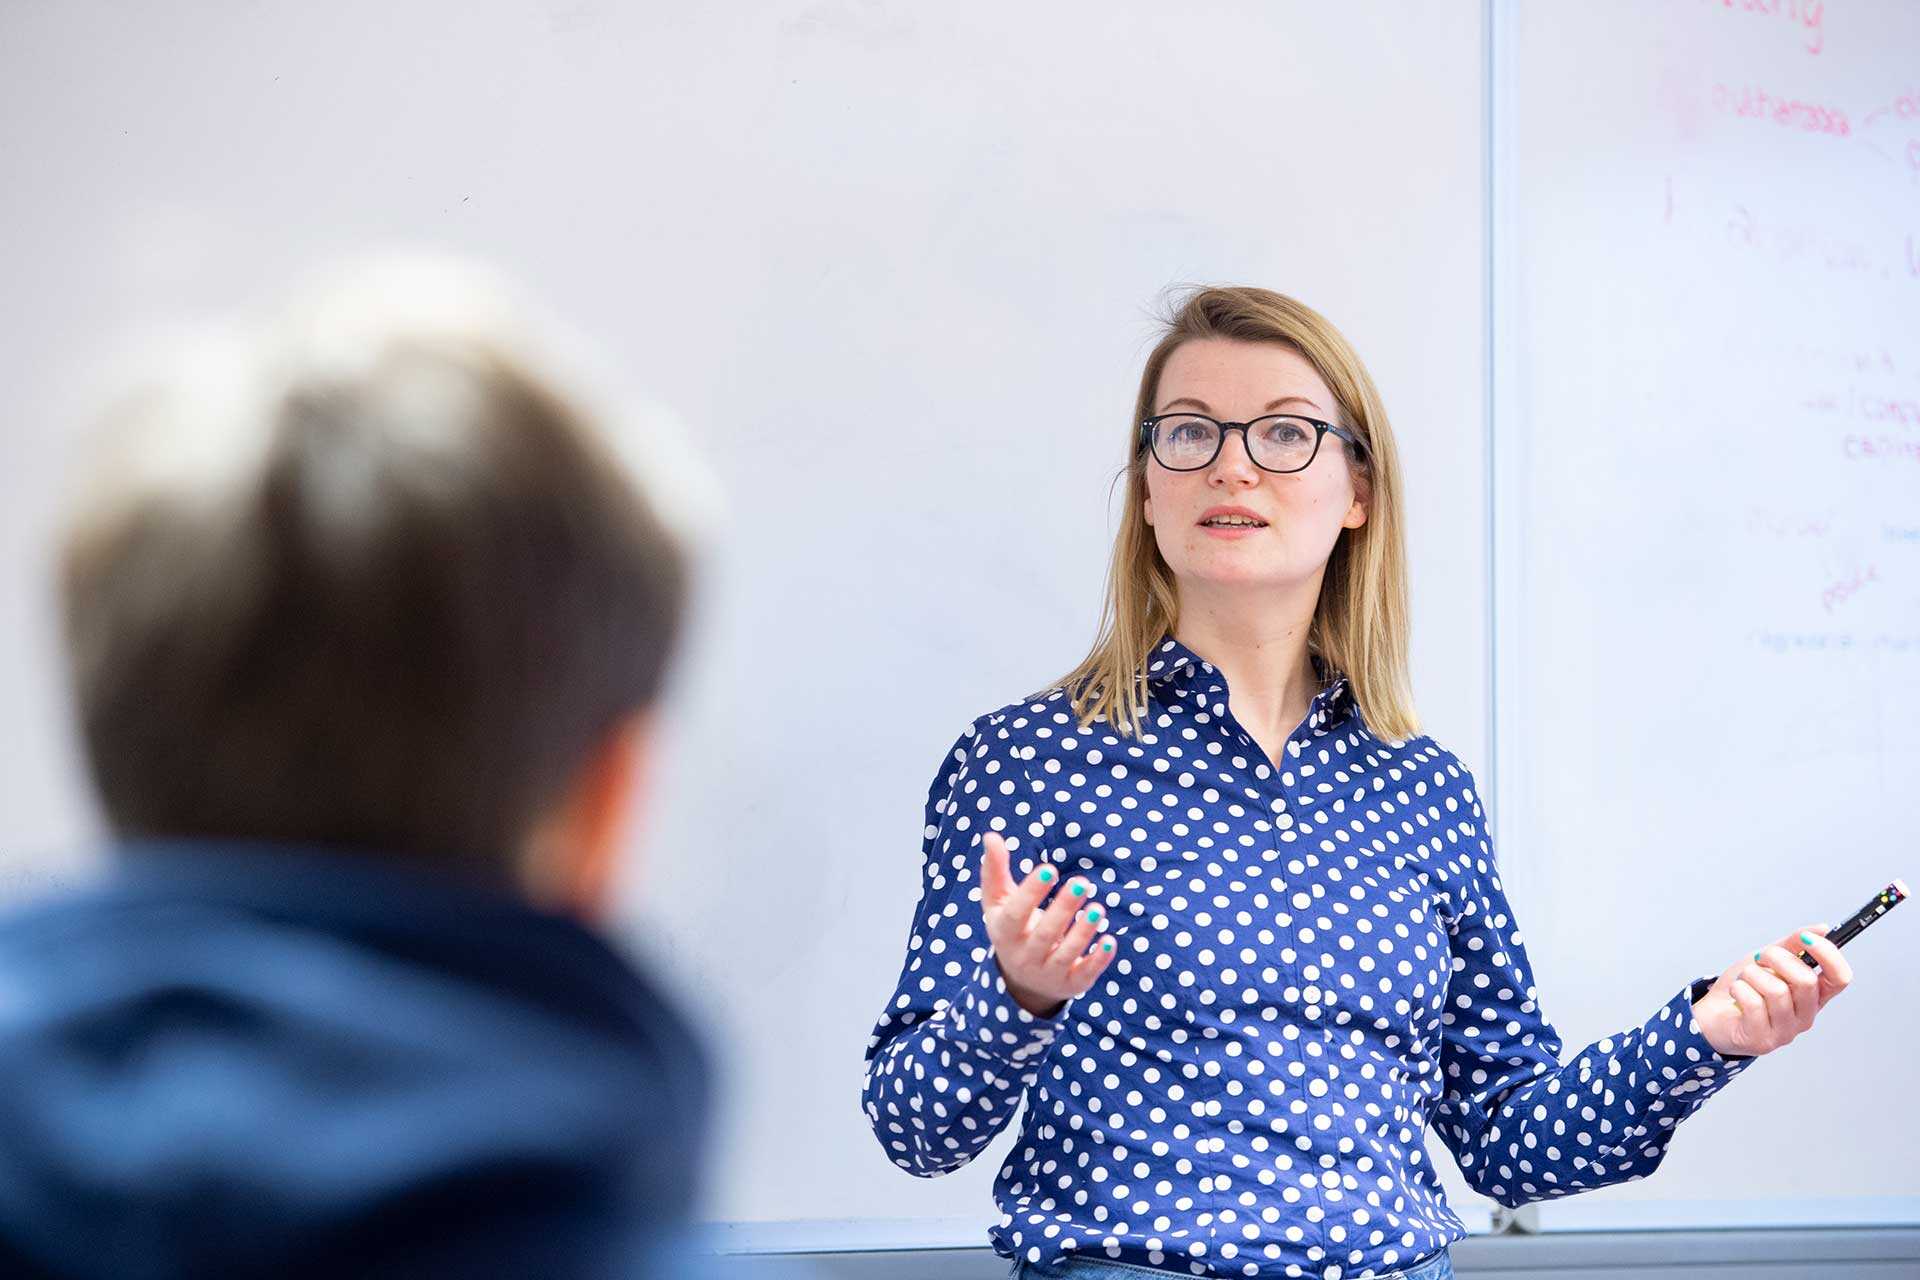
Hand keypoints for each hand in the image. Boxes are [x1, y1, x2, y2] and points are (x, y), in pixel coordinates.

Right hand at [978, 830, 1116, 1017]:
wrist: (1021, 980)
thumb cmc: (1012, 928)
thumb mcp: (999, 902)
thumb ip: (995, 870)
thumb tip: (991, 836)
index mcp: (1005, 932)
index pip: (1016, 913)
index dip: (1031, 892)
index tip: (1049, 868)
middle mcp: (1025, 956)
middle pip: (1044, 934)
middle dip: (1064, 909)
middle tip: (1082, 882)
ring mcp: (1048, 972)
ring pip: (1066, 954)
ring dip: (1083, 932)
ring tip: (1098, 907)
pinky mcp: (1071, 984)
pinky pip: (1085, 974)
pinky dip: (1098, 960)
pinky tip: (1111, 940)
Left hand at [1692, 922, 1853, 1057]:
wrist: (1711, 1016)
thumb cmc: (1744, 989)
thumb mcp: (1768, 961)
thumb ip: (1792, 946)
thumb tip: (1821, 929)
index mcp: (1814, 997)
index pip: (1840, 978)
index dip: (1828, 955)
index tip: (1806, 938)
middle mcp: (1805, 1016)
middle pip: (1806, 981)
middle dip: (1777, 958)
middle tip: (1760, 958)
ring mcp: (1786, 1031)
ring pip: (1777, 990)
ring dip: (1753, 975)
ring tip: (1745, 979)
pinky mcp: (1762, 1040)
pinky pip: (1753, 1003)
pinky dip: (1739, 989)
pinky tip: (1737, 993)